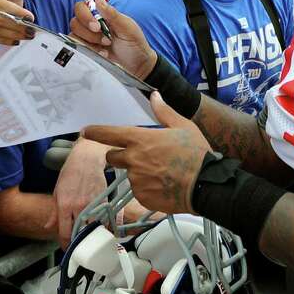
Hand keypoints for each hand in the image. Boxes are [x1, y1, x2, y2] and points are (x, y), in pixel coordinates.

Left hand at [53, 139, 109, 246]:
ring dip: (93, 236)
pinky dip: (106, 227)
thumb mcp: (57, 192)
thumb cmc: (71, 173)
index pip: (65, 232)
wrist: (86, 159)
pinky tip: (104, 231)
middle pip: (80, 233)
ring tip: (91, 240)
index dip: (65, 244)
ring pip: (95, 228)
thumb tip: (47, 227)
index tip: (67, 248)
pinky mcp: (105, 200)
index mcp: (65, 205)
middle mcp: (79, 206)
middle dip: (79, 243)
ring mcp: (93, 204)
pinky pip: (107, 220)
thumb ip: (54, 213)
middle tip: (79, 247)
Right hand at [68, 0, 155, 78]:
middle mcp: (91, 25)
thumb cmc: (135, 43)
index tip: (97, 26)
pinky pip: (77, 48)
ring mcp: (88, 39)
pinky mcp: (87, 51)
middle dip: (89, 32)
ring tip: (106, 46)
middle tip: (106, 39)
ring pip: (74, 36)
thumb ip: (111, 13)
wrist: (137, 65)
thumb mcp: (127, 27)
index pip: (81, 7)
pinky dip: (90, 51)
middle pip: (74, 22)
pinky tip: (103, 53)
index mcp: (101, 15)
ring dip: (91, 42)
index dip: (85, 16)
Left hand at [83, 93, 210, 214]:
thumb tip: (155, 95)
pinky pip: (139, 191)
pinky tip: (164, 186)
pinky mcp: (142, 197)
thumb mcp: (183, 126)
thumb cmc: (196, 153)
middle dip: (121, 156)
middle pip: (113, 157)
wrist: (207, 185)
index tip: (86, 131)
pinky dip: (148, 189)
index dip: (95, 132)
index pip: (109, 134)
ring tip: (162, 173)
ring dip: (139, 173)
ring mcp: (136, 181)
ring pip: (129, 175)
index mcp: (140, 140)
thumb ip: (164, 111)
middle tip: (143, 157)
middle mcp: (133, 160)